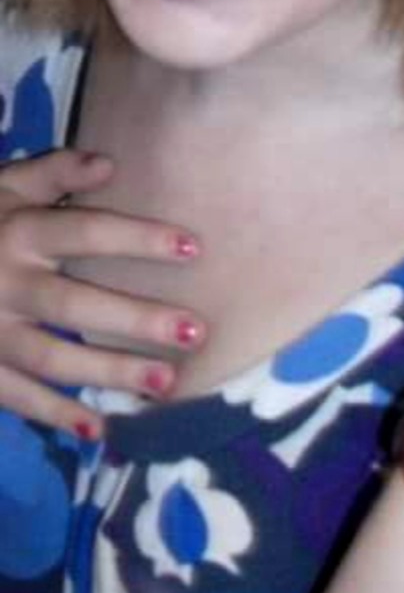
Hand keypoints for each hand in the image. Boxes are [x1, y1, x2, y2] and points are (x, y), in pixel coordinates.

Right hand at [0, 148, 203, 437]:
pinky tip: (100, 429)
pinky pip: (18, 397)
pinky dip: (56, 415)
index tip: (194, 249)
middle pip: (75, 304)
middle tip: (195, 331)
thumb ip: (54, 172)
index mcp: (18, 232)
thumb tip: (109, 163)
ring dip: (109, 372)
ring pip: (52, 358)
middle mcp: (6, 283)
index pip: (86, 233)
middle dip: (135, 320)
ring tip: (166, 382)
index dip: (139, 239)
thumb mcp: (5, 186)